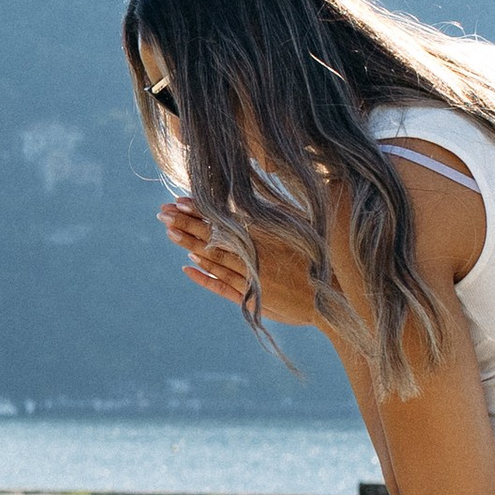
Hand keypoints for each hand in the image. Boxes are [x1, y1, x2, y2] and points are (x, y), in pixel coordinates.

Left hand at [162, 199, 324, 330]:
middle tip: (163, 213)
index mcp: (265, 235)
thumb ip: (275, 212)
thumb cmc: (317, 258)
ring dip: (190, 244)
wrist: (331, 296)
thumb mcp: (299, 228)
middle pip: (213, 236)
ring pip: (214, 258)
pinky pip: (222, 286)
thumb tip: (251, 197)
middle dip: (186, 223)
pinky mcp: (251, 297)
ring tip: (169, 232)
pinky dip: (204, 276)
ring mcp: (251, 277)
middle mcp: (254, 254)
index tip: (180, 199)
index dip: (201, 209)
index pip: (225, 218)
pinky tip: (187, 265)